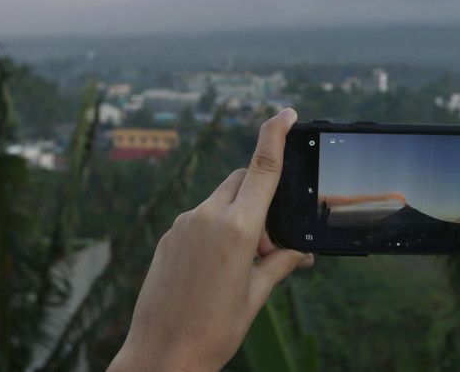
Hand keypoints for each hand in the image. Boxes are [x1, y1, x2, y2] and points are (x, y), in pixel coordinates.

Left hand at [109, 108, 313, 371]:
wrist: (160, 357)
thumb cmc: (213, 330)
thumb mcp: (256, 295)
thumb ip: (279, 263)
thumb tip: (299, 252)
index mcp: (236, 229)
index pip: (261, 168)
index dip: (274, 135)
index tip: (285, 113)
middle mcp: (206, 217)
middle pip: (242, 182)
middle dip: (261, 199)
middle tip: (268, 246)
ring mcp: (183, 225)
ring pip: (221, 201)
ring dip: (238, 218)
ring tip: (241, 266)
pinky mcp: (168, 237)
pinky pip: (199, 219)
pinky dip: (216, 231)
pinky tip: (216, 271)